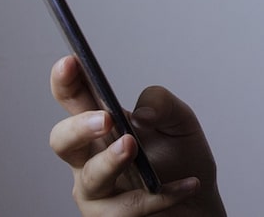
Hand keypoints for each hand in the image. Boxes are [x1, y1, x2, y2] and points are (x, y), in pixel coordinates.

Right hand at [48, 56, 225, 215]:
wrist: (200, 201)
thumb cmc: (183, 157)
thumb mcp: (181, 121)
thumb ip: (163, 103)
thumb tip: (141, 114)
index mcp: (102, 124)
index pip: (74, 99)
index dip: (66, 81)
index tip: (71, 61)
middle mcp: (90, 157)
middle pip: (63, 141)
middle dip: (79, 127)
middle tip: (106, 118)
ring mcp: (98, 190)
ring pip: (90, 178)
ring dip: (110, 162)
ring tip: (132, 146)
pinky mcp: (114, 216)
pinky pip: (131, 207)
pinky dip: (162, 194)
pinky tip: (189, 183)